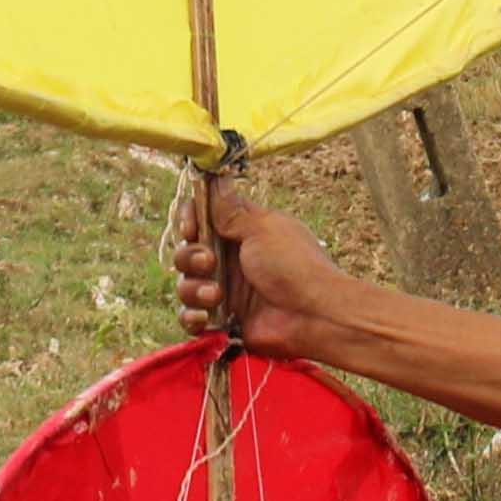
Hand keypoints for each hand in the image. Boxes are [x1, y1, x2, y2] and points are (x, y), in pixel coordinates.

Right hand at [166, 171, 339, 357]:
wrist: (314, 315)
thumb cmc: (294, 265)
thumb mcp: (262, 229)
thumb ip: (232, 211)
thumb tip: (217, 178)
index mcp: (242, 232)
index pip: (203, 218)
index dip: (190, 220)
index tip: (190, 227)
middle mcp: (231, 260)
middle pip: (187, 252)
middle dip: (190, 257)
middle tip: (209, 263)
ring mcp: (226, 292)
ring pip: (186, 286)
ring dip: (193, 289)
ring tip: (216, 295)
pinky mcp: (223, 321)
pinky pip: (190, 318)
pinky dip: (192, 318)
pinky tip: (205, 317)